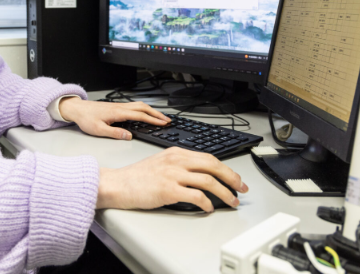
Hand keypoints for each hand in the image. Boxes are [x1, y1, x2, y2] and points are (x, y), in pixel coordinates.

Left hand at [58, 98, 169, 139]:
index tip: (163, 123)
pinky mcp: (116, 107)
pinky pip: (134, 106)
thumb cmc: (86, 118)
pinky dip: (143, 109)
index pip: (140, 116)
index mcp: (118, 113)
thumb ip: (115, 133)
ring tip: (159, 117)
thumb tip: (129, 136)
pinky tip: (145, 113)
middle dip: (156, 113)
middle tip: (167, 120)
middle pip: (143, 107)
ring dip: (151, 110)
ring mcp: (119, 106)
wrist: (77, 109)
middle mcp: (120, 107)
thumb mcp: (99, 130)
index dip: (153, 119)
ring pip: (139, 105)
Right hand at [96, 147, 247, 211]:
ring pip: (208, 180)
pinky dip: (207, 203)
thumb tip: (201, 176)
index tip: (235, 178)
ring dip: (224, 193)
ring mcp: (173, 175)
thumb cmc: (137, 177)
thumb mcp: (161, 162)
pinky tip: (209, 208)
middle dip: (231, 178)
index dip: (226, 168)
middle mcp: (176, 161)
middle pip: (213, 165)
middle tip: (241, 188)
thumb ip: (180, 165)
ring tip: (231, 202)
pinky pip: (196, 196)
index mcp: (175, 152)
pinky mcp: (168, 190)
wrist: (118, 184)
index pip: (208, 157)